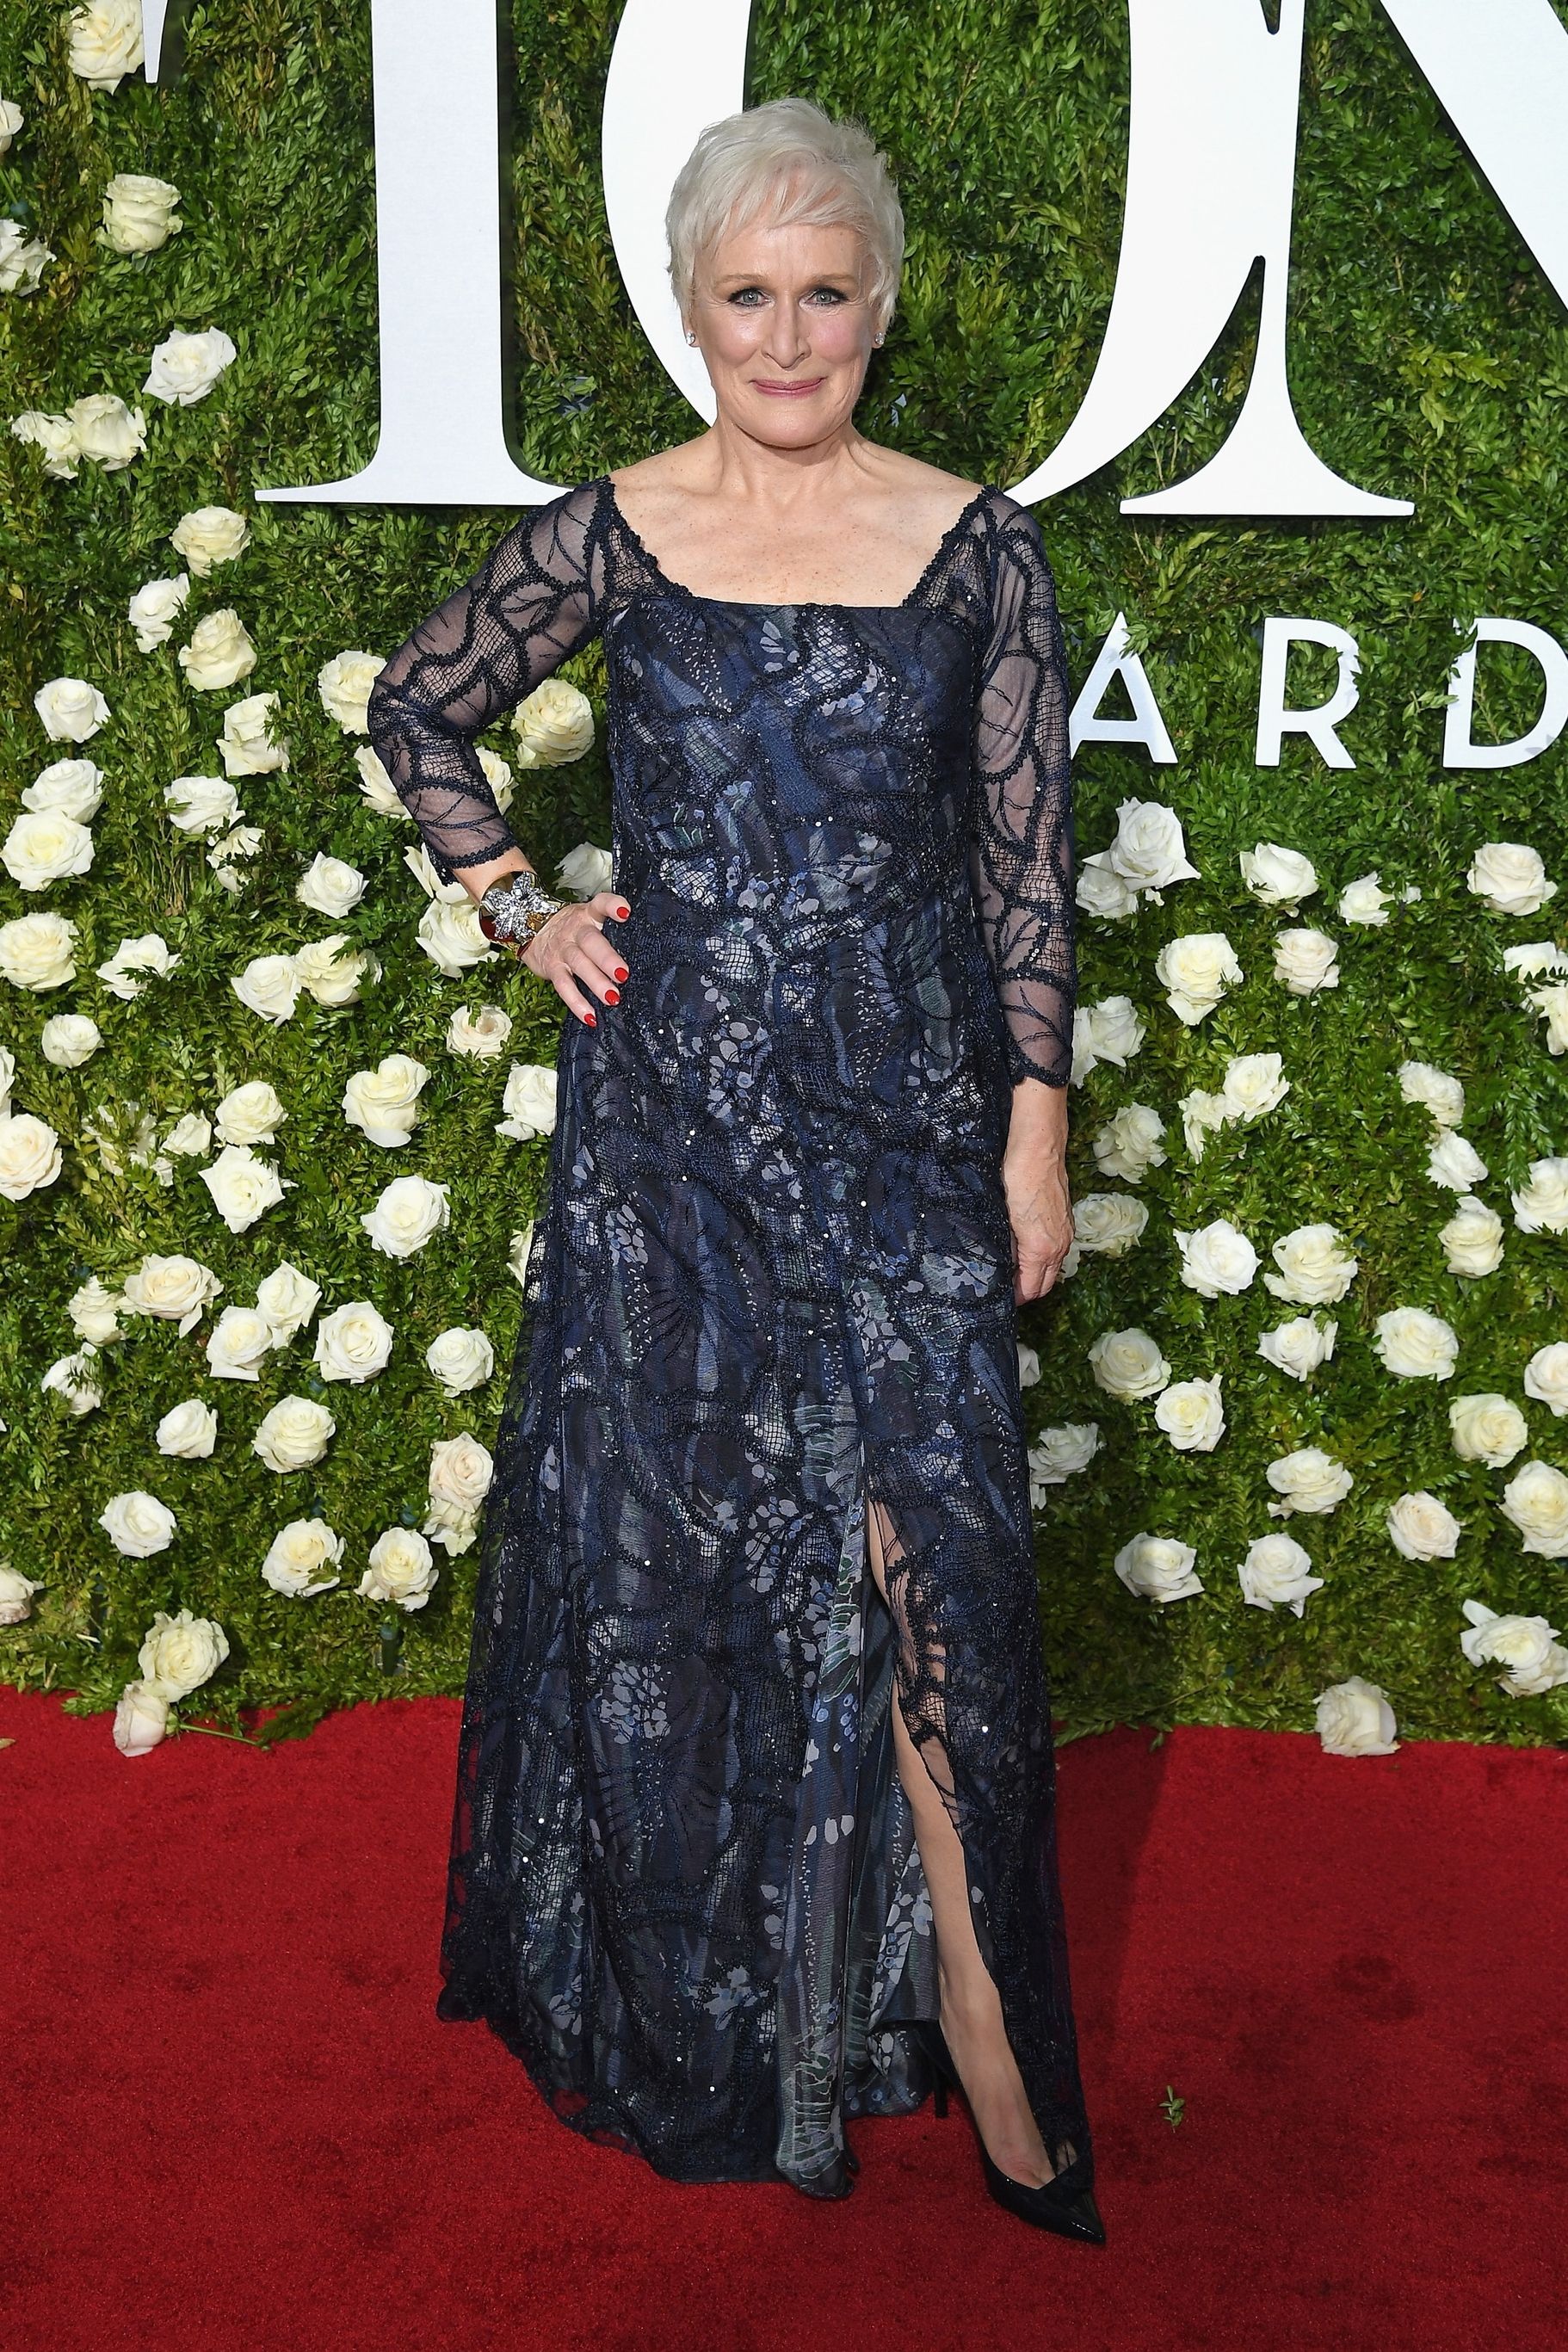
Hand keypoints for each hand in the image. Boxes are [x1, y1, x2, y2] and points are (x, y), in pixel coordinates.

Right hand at [514, 889, 631, 1024]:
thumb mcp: (587, 919)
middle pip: (591, 941)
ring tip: (613, 998)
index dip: (611, 905)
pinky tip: (590, 1016)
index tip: (625, 912)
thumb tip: (642, 951)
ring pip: (579, 964)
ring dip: (596, 982)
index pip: (600, 904)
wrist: (531, 929)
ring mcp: (563, 950)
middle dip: (607, 958)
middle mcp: (576, 930)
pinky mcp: (553, 968)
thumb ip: (609, 930)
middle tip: (623, 974)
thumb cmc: (572, 928)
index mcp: (588, 915)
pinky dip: (577, 1003)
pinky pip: (564, 987)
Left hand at [1002, 1077, 1072, 1303]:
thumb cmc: (1017, 1178)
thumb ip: (1004, 1247)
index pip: (1031, 1290)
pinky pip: (1057, 1251)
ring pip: (1053, 1268)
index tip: (997, 1295)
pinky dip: (1043, 1258)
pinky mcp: (1066, 1221)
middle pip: (1045, 1285)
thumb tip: (999, 1266)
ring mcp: (1065, 1233)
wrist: (1039, 1147)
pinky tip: (1026, 1250)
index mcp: (1042, 1249)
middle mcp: (1059, 1246)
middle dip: (1026, 1290)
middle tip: (1003, 1288)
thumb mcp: (1002, 1217)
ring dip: (1036, 1274)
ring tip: (1012, 1271)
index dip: (1014, 1297)